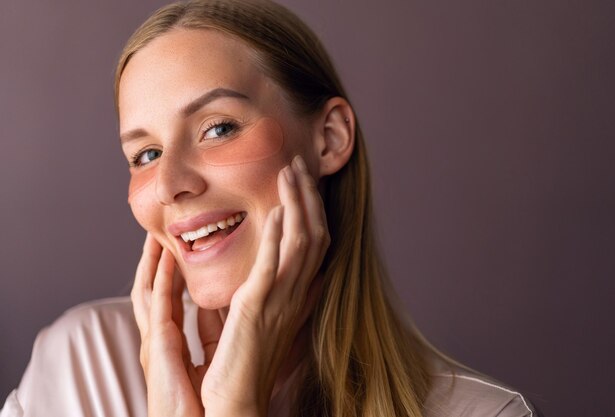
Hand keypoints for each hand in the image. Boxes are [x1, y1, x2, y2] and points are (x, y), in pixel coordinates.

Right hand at [131, 236, 206, 416]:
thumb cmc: (205, 401)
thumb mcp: (210, 354)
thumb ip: (210, 330)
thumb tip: (221, 306)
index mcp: (170, 341)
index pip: (168, 297)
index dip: (169, 271)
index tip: (176, 245)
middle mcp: (159, 338)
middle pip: (152, 289)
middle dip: (154, 260)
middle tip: (159, 231)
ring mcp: (155, 341)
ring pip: (148, 290)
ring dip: (152, 261)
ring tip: (156, 234)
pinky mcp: (158, 346)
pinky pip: (157, 304)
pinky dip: (160, 278)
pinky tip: (167, 257)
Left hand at [200, 155, 329, 415]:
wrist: (237, 400)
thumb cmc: (246, 360)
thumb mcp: (263, 316)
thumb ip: (270, 288)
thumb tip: (270, 261)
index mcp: (297, 295)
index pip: (315, 244)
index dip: (313, 210)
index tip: (303, 183)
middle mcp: (297, 294)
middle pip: (314, 235)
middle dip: (307, 197)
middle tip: (298, 165)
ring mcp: (280, 300)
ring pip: (300, 243)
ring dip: (295, 205)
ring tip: (288, 173)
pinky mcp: (257, 307)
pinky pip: (273, 266)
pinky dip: (277, 237)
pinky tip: (274, 212)